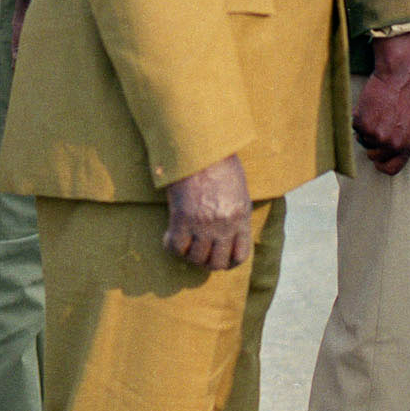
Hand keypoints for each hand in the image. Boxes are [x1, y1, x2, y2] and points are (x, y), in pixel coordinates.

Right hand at [163, 154, 252, 270]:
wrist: (198, 148)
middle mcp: (224, 225)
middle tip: (199, 253)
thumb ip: (236, 211)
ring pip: (196, 258)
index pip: (240, 255)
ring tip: (184, 243)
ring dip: (189, 255)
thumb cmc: (217, 162)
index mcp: (240, 217)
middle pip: (217, 262)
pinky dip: (171, 246)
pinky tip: (169, 236)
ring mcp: (203, 224)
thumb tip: (230, 229)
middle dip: (208, 262)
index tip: (220, 259)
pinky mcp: (182, 218)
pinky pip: (176, 247)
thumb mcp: (238, 188)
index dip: (229, 262)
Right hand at [354, 30, 409, 173]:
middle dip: (372, 143)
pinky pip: (355, 127)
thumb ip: (407, 140)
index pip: (391, 169)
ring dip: (366, 128)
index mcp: (409, 146)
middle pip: (373, 155)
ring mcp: (377, 136)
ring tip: (377, 111)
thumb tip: (395, 151)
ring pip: (363, 139)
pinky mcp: (363, 124)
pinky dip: (359, 117)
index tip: (377, 157)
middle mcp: (393, 145)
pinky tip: (370, 105)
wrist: (400, 75)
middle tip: (376, 126)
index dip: (381, 164)